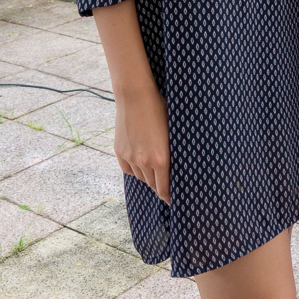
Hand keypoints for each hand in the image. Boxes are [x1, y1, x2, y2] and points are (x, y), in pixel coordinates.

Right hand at [114, 86, 170, 204]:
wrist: (135, 96)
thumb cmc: (160, 109)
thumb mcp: (172, 131)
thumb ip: (172, 151)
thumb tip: (179, 165)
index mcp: (161, 159)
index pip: (165, 188)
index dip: (169, 197)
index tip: (173, 201)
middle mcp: (144, 162)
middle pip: (153, 185)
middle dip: (160, 187)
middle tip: (166, 188)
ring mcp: (130, 157)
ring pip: (141, 177)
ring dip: (148, 177)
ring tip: (154, 173)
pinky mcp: (120, 152)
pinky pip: (129, 169)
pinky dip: (135, 169)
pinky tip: (141, 163)